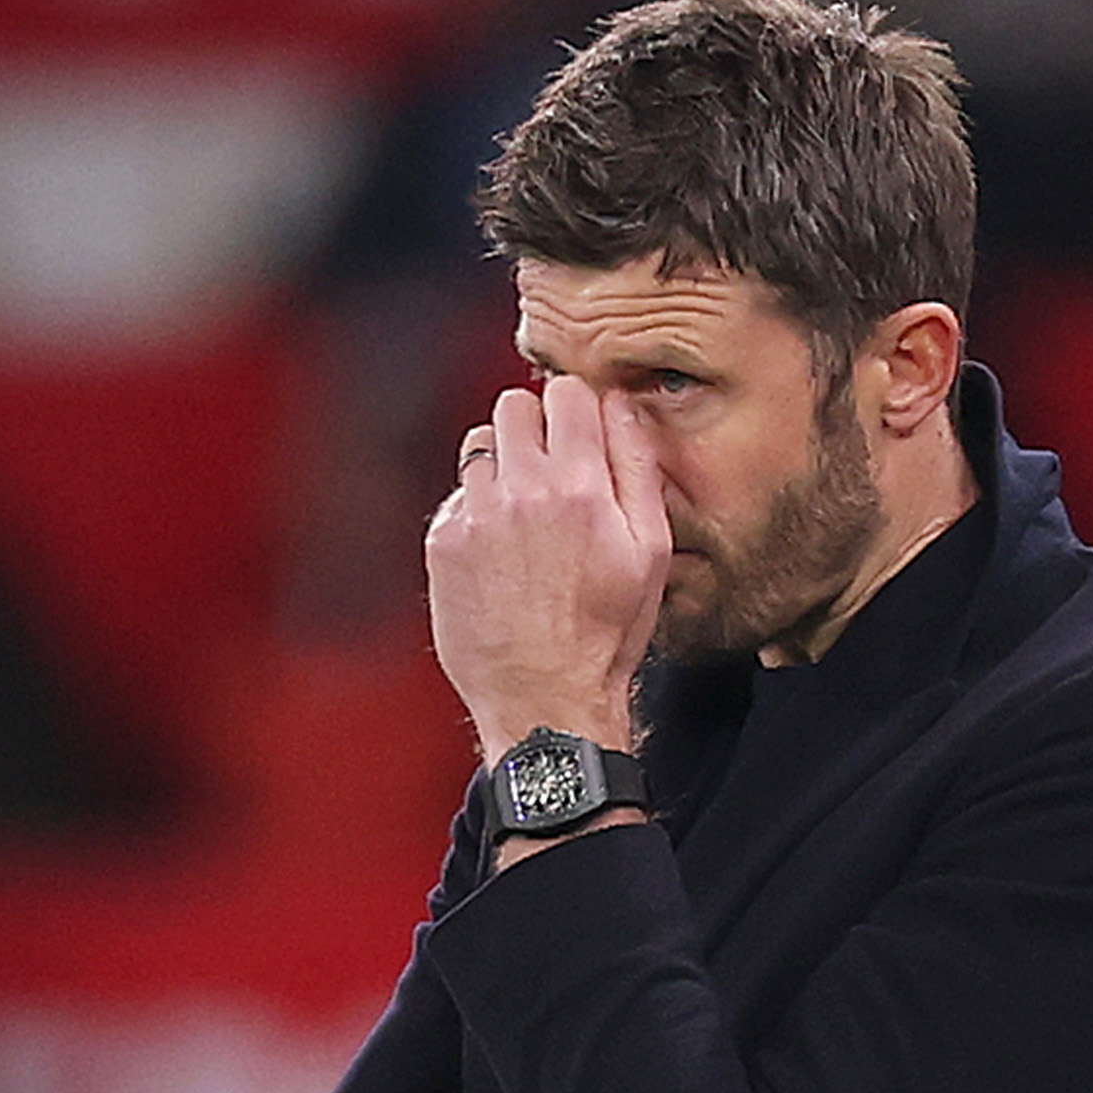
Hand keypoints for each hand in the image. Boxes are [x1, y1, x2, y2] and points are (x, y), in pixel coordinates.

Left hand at [425, 375, 670, 759]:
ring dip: (501, 463)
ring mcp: (476, 515)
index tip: (579, 433)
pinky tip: (499, 549)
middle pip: (514, 405)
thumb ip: (638, 467)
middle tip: (550, 467)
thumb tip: (620, 406)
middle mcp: (523, 492)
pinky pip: (457, 494)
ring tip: (522, 509)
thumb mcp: (649, 551)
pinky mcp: (443, 542)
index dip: (576, 409)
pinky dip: (476, 508)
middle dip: (534, 426)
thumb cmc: (604, 632)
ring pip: (479, 444)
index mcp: (582, 487)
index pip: (568, 393)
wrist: (544, 699)